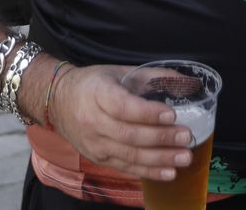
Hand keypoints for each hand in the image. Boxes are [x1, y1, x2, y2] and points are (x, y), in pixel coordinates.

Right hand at [45, 64, 195, 182]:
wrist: (58, 101)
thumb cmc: (92, 84)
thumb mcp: (118, 72)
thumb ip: (152, 76)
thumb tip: (187, 81)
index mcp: (98, 93)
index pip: (123, 107)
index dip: (148, 113)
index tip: (172, 114)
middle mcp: (93, 121)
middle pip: (129, 134)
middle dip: (161, 138)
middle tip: (186, 136)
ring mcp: (94, 143)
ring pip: (129, 155)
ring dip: (159, 159)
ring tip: (184, 157)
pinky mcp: (98, 158)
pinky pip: (125, 168)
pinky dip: (148, 172)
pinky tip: (169, 172)